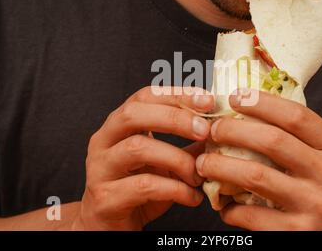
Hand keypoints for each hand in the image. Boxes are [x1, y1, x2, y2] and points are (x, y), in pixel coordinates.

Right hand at [72, 86, 213, 229]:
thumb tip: (220, 130)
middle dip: (174, 118)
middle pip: (134, 114)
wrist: (110, 227)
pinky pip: (144, 186)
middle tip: (204, 130)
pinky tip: (192, 197)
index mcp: (119, 125)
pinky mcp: (106, 198)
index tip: (207, 100)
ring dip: (177, 158)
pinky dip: (175, 189)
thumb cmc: (138, 189)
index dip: (176, 94)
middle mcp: (104, 141)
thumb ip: (189, 146)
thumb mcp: (166, 162)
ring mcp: (100, 169)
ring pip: (138, 148)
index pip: (145, 96)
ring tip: (199, 174)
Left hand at [196, 88, 321, 230]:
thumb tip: (246, 111)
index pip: (296, 116)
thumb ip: (296, 137)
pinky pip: (251, 214)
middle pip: (272, 141)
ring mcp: (314, 205)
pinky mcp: (297, 232)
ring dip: (221, 166)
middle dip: (233, 130)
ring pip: (256, 176)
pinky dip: (229, 207)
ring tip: (204, 163)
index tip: (235, 97)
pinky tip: (223, 203)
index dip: (261, 102)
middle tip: (213, 130)